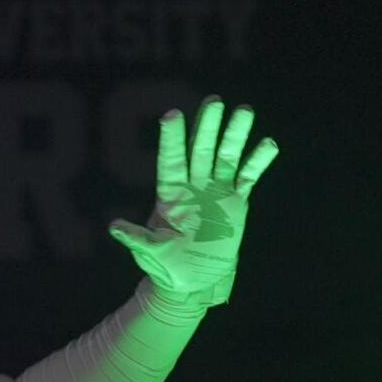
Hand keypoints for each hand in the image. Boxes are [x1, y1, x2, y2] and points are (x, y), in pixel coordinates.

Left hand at [108, 98, 277, 305]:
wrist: (193, 279)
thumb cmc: (166, 265)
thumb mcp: (150, 253)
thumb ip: (136, 238)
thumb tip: (114, 228)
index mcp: (170, 195)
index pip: (171, 160)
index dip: (172, 139)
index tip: (172, 115)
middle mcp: (194, 187)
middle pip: (201, 150)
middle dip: (207, 126)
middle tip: (214, 101)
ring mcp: (216, 192)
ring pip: (226, 157)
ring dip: (235, 135)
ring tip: (244, 111)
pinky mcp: (236, 203)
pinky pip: (248, 178)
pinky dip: (257, 162)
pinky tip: (268, 144)